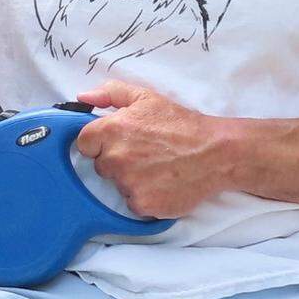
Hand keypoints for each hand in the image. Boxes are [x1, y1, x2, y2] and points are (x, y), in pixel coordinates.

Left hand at [75, 80, 229, 218]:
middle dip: (116, 160)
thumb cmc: (180, 124)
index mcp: (111, 130)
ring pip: (117, 184)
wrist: (216, 153)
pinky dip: (144, 196)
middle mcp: (116, 158)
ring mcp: (129, 183)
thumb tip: (82, 97)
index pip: (84, 143)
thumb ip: (110, 93)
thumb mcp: (145, 97)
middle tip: (143, 153)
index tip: (117, 142)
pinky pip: (133, 203)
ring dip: (130, 179)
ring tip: (156, 167)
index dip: (99, 143)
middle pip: (100, 165)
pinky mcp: (143, 204)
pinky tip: (161, 183)